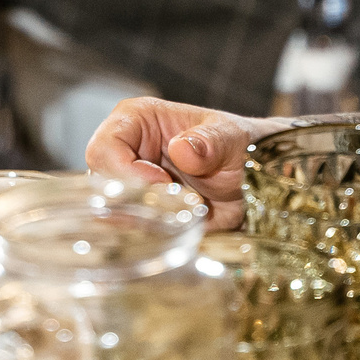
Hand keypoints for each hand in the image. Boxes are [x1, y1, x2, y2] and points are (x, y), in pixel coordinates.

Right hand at [83, 97, 276, 230]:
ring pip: (111, 214)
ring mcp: (132, 186)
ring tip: (184, 214)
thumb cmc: (242, 147)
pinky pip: (130, 234)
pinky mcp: (142, 216)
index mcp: (136, 120)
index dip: (126, 172)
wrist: (259, 182)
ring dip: (146, 222)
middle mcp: (126, 152)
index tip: (163, 183)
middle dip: (136, 202)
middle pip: (100, 185)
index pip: (103, 148)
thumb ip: (210, 141)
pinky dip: (152, 238)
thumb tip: (181, 149)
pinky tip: (178, 232)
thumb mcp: (233, 138)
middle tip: (177, 204)